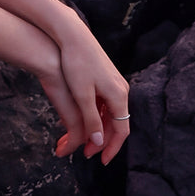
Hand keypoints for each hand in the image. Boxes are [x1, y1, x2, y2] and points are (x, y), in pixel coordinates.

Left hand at [43, 22, 130, 165]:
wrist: (72, 34)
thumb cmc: (76, 62)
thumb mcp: (82, 95)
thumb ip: (91, 119)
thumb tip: (99, 143)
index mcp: (118, 96)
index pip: (121, 130)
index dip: (112, 148)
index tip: (101, 161)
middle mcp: (120, 90)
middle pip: (116, 123)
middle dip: (102, 140)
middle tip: (86, 153)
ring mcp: (113, 82)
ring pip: (109, 113)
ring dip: (97, 128)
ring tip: (82, 140)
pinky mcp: (105, 76)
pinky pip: (104, 102)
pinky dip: (95, 114)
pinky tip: (81, 118)